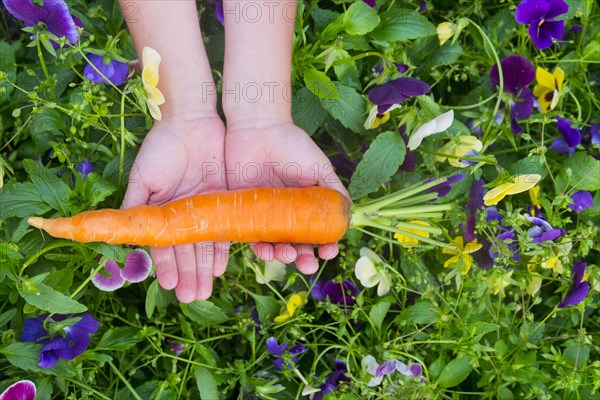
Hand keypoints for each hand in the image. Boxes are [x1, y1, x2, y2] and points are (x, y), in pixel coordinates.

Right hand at [122, 115, 228, 302]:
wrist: (192, 122)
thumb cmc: (162, 147)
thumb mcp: (144, 177)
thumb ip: (135, 205)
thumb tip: (124, 233)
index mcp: (161, 212)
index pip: (163, 245)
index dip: (165, 265)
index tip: (167, 284)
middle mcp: (182, 216)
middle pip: (186, 251)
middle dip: (188, 274)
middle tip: (190, 297)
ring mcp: (203, 210)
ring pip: (204, 245)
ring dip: (204, 269)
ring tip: (204, 291)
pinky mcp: (223, 202)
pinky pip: (224, 230)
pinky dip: (222, 249)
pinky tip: (220, 268)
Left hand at [225, 119, 348, 273]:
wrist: (256, 128)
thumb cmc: (291, 144)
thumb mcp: (319, 166)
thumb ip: (334, 189)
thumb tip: (349, 215)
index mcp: (308, 205)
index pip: (319, 233)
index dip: (326, 246)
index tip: (329, 251)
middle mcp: (288, 214)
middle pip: (298, 245)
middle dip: (304, 259)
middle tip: (307, 264)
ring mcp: (266, 214)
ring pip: (275, 245)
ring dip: (282, 256)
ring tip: (285, 255)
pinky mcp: (245, 212)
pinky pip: (251, 236)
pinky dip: (258, 247)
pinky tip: (263, 250)